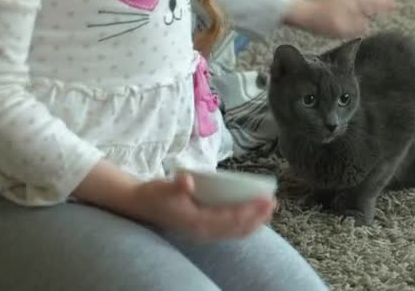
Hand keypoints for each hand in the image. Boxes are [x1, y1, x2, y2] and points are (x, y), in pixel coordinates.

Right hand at [128, 173, 275, 240]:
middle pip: (237, 228)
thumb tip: (187, 181)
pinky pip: (229, 231)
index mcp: (196, 222)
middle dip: (257, 216)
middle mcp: (203, 231)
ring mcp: (204, 233)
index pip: (230, 218)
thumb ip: (177, 185)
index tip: (265, 200)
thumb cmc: (155, 193)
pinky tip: (254, 218)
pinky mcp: (204, 229)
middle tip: (274, 202)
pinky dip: (244, 225)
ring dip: (254, 222)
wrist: (141, 206)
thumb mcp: (164, 186)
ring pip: (235, 232)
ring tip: (269, 210)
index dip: (249, 210)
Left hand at [285, 0, 397, 38]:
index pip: (375, 2)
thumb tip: (368, 26)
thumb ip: (357, 27)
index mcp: (355, 1)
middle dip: (380, 0)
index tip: (398, 6)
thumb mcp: (343, 28)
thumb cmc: (323, 22)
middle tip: (392, 2)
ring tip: (379, 2)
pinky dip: (359, 0)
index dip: (386, 5)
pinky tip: (357, 2)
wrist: (302, 14)